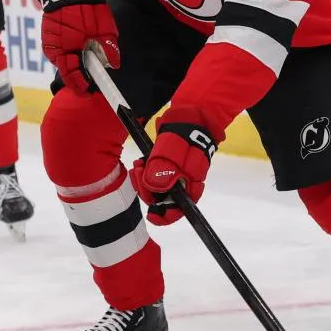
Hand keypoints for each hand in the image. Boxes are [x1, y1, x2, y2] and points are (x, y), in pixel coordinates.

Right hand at [36, 0, 117, 92]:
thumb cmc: (87, 6)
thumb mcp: (104, 28)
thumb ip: (108, 48)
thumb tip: (113, 65)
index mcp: (65, 51)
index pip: (72, 77)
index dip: (82, 85)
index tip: (92, 91)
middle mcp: (54, 50)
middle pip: (68, 70)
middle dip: (80, 74)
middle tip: (95, 77)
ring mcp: (50, 42)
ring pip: (64, 60)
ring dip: (76, 62)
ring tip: (89, 60)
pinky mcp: (50, 34)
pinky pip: (61, 49)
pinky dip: (71, 51)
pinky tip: (81, 48)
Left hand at [128, 108, 218, 225]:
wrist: (189, 115)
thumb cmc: (185, 136)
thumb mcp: (173, 154)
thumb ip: (163, 173)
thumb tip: (154, 190)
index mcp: (190, 187)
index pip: (178, 211)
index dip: (164, 215)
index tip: (151, 213)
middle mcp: (182, 185)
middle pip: (162, 200)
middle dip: (147, 191)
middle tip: (140, 172)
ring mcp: (174, 176)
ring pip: (154, 189)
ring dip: (143, 179)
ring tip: (140, 164)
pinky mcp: (165, 167)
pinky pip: (152, 177)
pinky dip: (144, 171)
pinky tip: (141, 161)